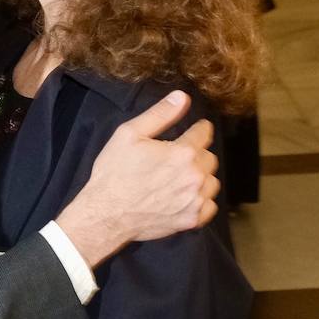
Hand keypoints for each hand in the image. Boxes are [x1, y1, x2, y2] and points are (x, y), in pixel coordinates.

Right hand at [54, 91, 219, 267]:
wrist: (106, 214)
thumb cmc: (114, 172)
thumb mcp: (129, 134)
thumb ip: (160, 114)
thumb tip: (182, 97)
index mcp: (183, 153)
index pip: (204, 132)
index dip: (198, 129)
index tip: (192, 131)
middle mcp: (194, 177)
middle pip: (210, 157)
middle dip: (197, 154)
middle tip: (177, 157)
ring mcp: (195, 201)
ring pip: (211, 182)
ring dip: (201, 177)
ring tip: (180, 177)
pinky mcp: (191, 220)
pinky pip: (210, 206)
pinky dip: (201, 200)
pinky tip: (184, 197)